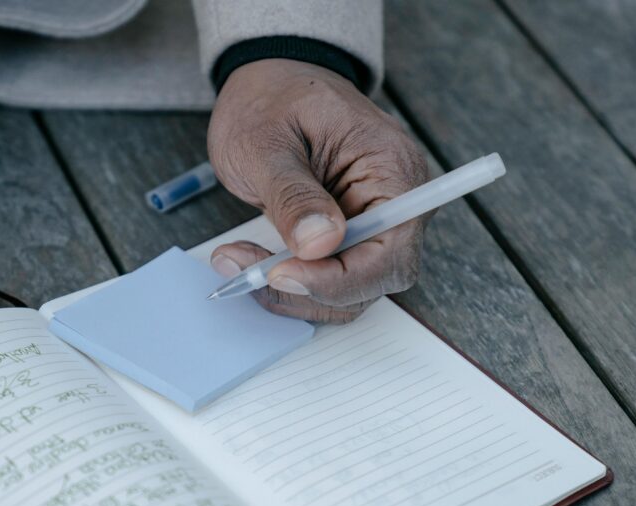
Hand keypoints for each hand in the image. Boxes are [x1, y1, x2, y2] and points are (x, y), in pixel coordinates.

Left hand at [207, 58, 429, 322]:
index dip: (340, 277)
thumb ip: (293, 194)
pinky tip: (252, 261)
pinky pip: (330, 279)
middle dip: (311, 288)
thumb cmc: (271, 100)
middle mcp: (396, 202)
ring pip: (350, 289)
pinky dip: (291, 282)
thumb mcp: (267, 142)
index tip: (281, 273)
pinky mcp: (349, 237)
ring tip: (238, 261)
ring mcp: (375, 222)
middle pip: (375, 278)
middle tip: (248, 270)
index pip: (390, 248)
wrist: (269, 83)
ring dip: (294, 291)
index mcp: (392, 168)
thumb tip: (320, 244)